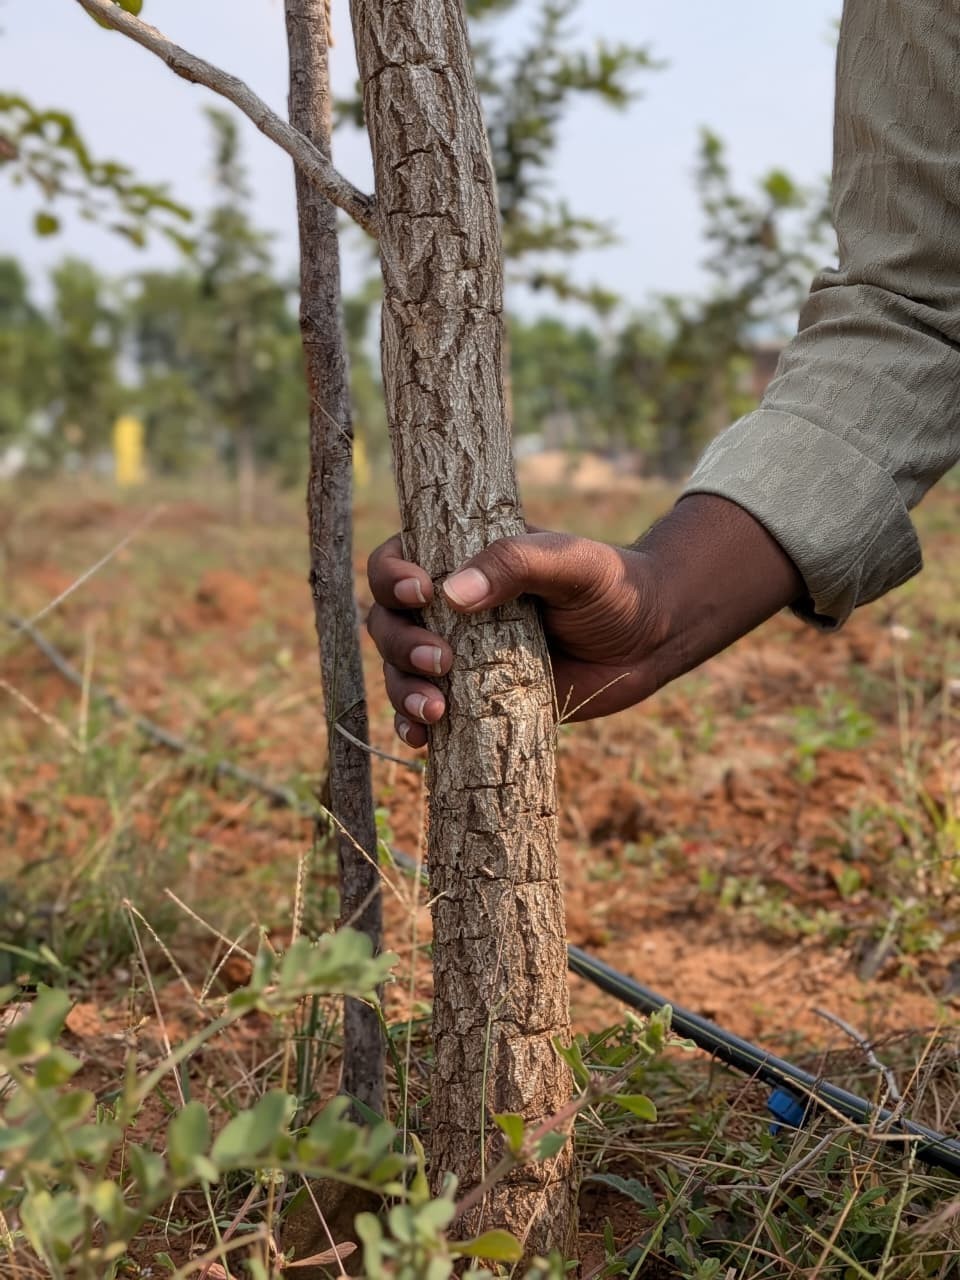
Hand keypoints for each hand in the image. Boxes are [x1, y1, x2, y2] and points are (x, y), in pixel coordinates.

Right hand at [367, 529, 668, 746]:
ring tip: (435, 710)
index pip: (396, 561)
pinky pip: (426, 713)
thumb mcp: (570, 562)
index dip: (392, 577)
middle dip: (401, 644)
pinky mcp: (474, 699)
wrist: (650, 640)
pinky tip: (421, 739)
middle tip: (443, 661)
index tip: (422, 593)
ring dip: (403, 691)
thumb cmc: (612, 587)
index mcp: (461, 560)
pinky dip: (413, 726)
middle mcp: (449, 608)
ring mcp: (459, 656)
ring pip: (400, 671)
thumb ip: (515, 564)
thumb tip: (452, 594)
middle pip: (387, 622)